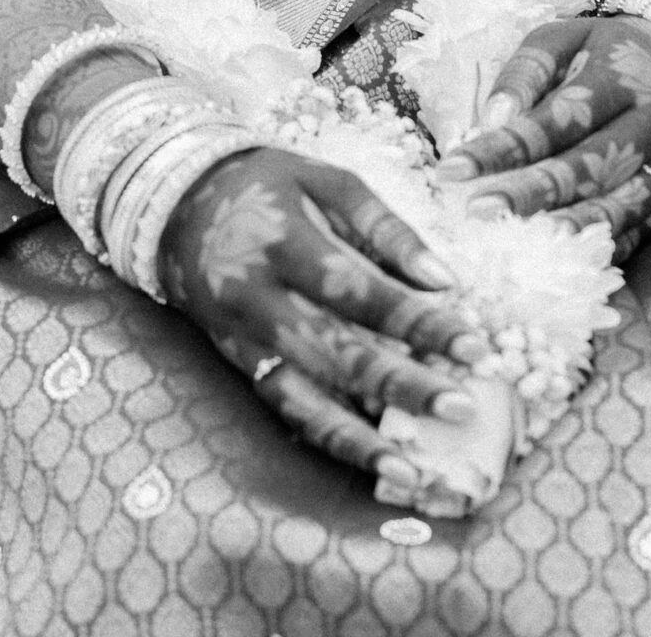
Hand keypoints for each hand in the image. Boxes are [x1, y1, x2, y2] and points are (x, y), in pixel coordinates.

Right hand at [159, 147, 491, 503]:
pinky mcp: (238, 364)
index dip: (418, 322)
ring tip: (415, 471)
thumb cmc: (267, 183)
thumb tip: (444, 278)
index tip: (474, 345)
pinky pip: (284, 409)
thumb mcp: (325, 179)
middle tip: (461, 408)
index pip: (361, 292)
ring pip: (306, 400)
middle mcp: (260, 300)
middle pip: (339, 353)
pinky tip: (370, 460)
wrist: (177, 201)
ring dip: (363, 438)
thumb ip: (384, 225)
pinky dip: (328, 439)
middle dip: (404, 387)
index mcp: (286, 244)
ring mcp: (244, 340)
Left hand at [435, 14, 650, 260]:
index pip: (555, 118)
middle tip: (479, 213)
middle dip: (530, 193)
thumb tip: (494, 118)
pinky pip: (641, 227)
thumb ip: (527, 70)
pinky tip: (569, 265)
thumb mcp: (567, 36)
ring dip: (571, 228)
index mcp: (616, 78)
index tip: (453, 169)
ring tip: (524, 251)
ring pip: (620, 204)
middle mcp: (648, 121)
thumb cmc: (610, 50)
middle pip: (587, 165)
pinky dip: (607, 249)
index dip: (505, 146)